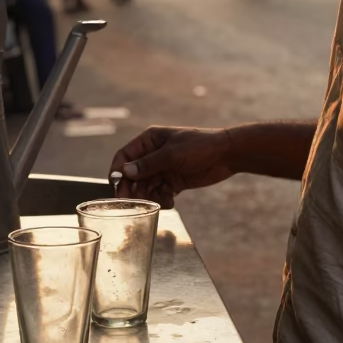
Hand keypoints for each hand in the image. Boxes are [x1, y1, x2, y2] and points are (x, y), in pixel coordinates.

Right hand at [110, 125, 232, 206]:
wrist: (226, 155)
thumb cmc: (200, 146)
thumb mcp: (172, 154)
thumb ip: (149, 164)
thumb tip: (125, 172)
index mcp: (150, 140)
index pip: (125, 155)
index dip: (117, 170)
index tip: (115, 185)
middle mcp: (153, 154)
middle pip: (132, 174)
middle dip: (132, 188)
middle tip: (131, 202)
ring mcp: (163, 168)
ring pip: (145, 186)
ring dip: (149, 196)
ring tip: (158, 201)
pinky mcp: (173, 181)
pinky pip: (159, 193)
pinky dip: (161, 199)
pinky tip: (170, 201)